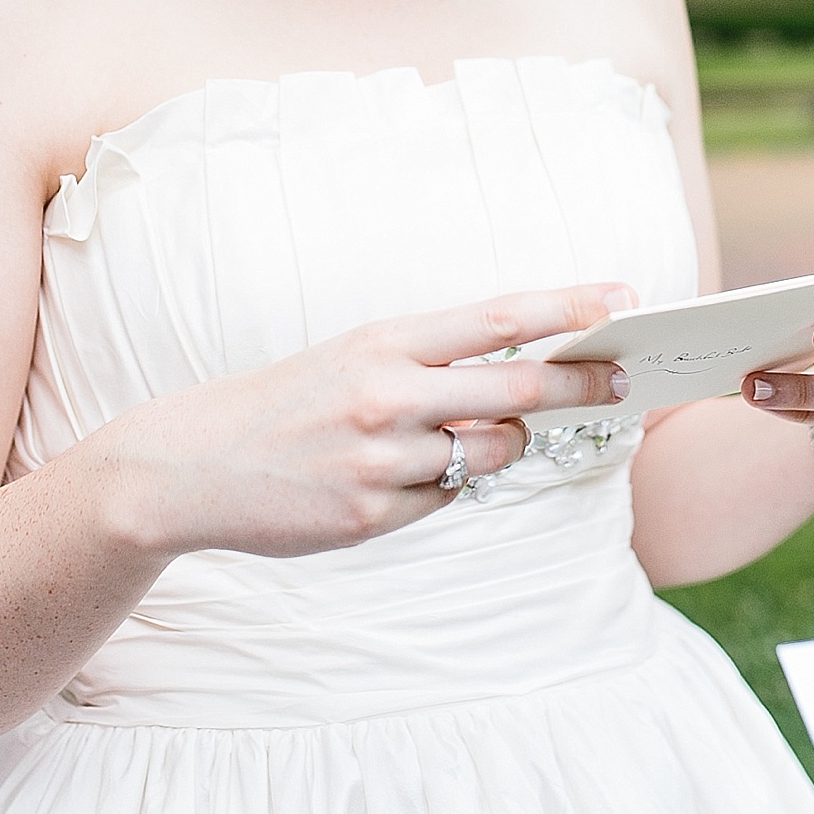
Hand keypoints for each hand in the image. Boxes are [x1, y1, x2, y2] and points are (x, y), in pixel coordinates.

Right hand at [96, 282, 635, 559]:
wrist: (187, 467)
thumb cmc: (278, 405)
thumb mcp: (346, 360)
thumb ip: (427, 367)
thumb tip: (519, 382)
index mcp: (379, 342)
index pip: (496, 317)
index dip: (568, 306)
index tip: (625, 298)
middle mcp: (386, 396)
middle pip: (518, 388)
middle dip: (583, 383)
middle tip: (625, 380)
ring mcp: (381, 459)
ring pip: (490, 453)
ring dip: (498, 445)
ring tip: (459, 436)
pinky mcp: (371, 515)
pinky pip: (445, 500)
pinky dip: (441, 486)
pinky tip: (392, 476)